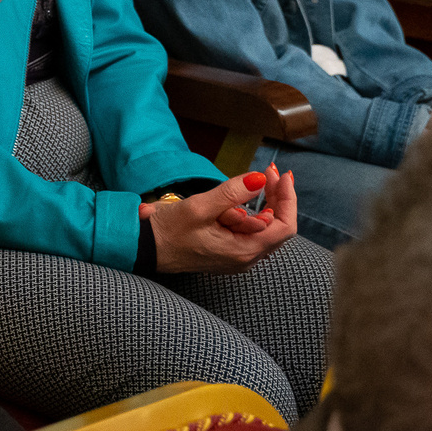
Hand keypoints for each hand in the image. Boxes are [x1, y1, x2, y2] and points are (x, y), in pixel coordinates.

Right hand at [145, 170, 296, 272]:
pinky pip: (252, 233)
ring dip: (268, 203)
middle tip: (270, 172)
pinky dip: (255, 213)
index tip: (280, 174)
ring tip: (262, 180)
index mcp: (243, 250)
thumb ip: (232, 193)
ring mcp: (237, 257)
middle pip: (278, 227)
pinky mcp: (227, 252)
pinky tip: (248, 199)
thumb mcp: (200, 207)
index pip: (284, 226)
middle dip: (279, 197)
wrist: (144, 248)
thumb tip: (259, 179)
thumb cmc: (168, 231)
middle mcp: (245, 258)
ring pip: (266, 229)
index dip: (288, 198)